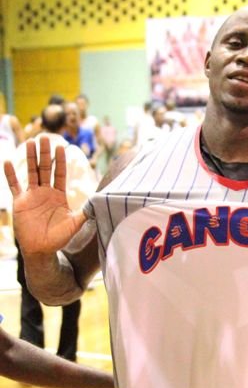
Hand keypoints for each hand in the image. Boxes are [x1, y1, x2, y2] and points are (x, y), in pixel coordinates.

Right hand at [4, 136, 86, 254]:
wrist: (41, 249)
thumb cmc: (59, 238)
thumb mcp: (74, 224)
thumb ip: (85, 213)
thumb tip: (98, 202)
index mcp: (58, 195)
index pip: (60, 173)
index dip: (60, 160)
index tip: (61, 146)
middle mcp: (45, 192)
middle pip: (45, 168)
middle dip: (45, 153)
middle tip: (44, 137)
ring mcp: (32, 196)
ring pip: (31, 172)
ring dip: (30, 158)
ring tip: (30, 142)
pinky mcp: (20, 202)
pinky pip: (14, 185)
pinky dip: (11, 174)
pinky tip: (8, 161)